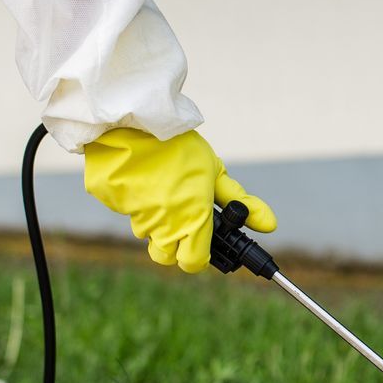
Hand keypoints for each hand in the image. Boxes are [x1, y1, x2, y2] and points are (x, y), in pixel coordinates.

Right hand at [81, 129, 274, 273]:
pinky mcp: (113, 203)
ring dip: (155, 222)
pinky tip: (142, 180)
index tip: (202, 241)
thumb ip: (240, 201)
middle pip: (167, 257)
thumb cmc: (177, 145)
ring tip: (161, 191)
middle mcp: (164, 224)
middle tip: (182, 219)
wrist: (133, 120)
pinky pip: (128, 213)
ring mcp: (136, 215)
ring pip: (147, 235)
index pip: (194, 263)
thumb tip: (269, 225)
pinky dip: (135, 203)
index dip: (198, 255)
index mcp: (192, 218)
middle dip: (175, 245)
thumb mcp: (214, 171)